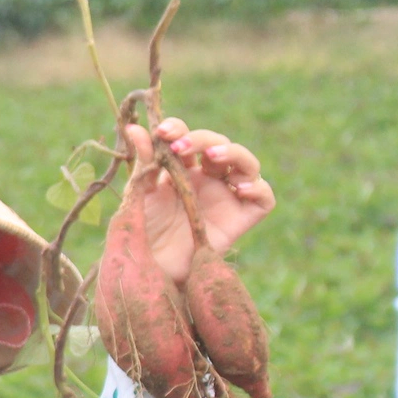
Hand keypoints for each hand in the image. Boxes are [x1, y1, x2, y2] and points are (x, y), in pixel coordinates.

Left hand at [125, 115, 275, 284]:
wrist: (151, 270)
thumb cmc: (144, 231)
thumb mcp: (141, 193)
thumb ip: (144, 162)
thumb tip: (134, 127)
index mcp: (184, 169)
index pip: (189, 138)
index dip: (180, 129)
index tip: (163, 131)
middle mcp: (209, 179)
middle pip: (219, 145)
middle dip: (201, 140)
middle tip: (180, 147)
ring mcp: (228, 197)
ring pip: (247, 163)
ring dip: (233, 153)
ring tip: (211, 156)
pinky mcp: (242, 218)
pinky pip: (264, 198)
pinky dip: (259, 188)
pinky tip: (240, 188)